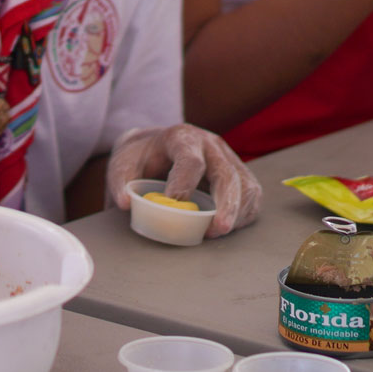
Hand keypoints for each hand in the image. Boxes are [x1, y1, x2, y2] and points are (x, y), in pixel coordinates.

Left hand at [108, 124, 260, 236]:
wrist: (154, 148)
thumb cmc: (140, 159)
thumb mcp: (123, 165)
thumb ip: (120, 183)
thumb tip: (125, 204)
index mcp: (182, 137)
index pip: (190, 160)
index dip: (184, 184)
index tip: (174, 206)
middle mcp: (210, 145)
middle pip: (226, 174)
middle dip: (225, 204)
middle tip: (217, 230)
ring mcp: (228, 158)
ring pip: (245, 186)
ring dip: (237, 213)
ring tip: (219, 233)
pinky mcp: (239, 174)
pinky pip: (252, 196)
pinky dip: (244, 215)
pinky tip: (229, 228)